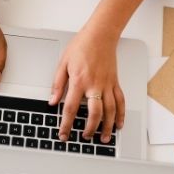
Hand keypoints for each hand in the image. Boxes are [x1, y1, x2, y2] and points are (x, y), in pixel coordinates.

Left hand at [49, 27, 125, 143]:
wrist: (100, 35)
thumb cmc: (81, 46)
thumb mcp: (63, 63)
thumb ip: (58, 84)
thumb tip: (53, 100)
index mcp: (79, 81)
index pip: (71, 108)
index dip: (66, 124)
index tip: (64, 134)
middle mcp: (95, 85)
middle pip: (94, 113)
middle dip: (89, 129)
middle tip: (84, 138)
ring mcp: (107, 85)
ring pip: (110, 111)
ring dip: (107, 126)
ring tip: (103, 138)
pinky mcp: (115, 83)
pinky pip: (120, 101)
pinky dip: (120, 114)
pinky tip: (119, 124)